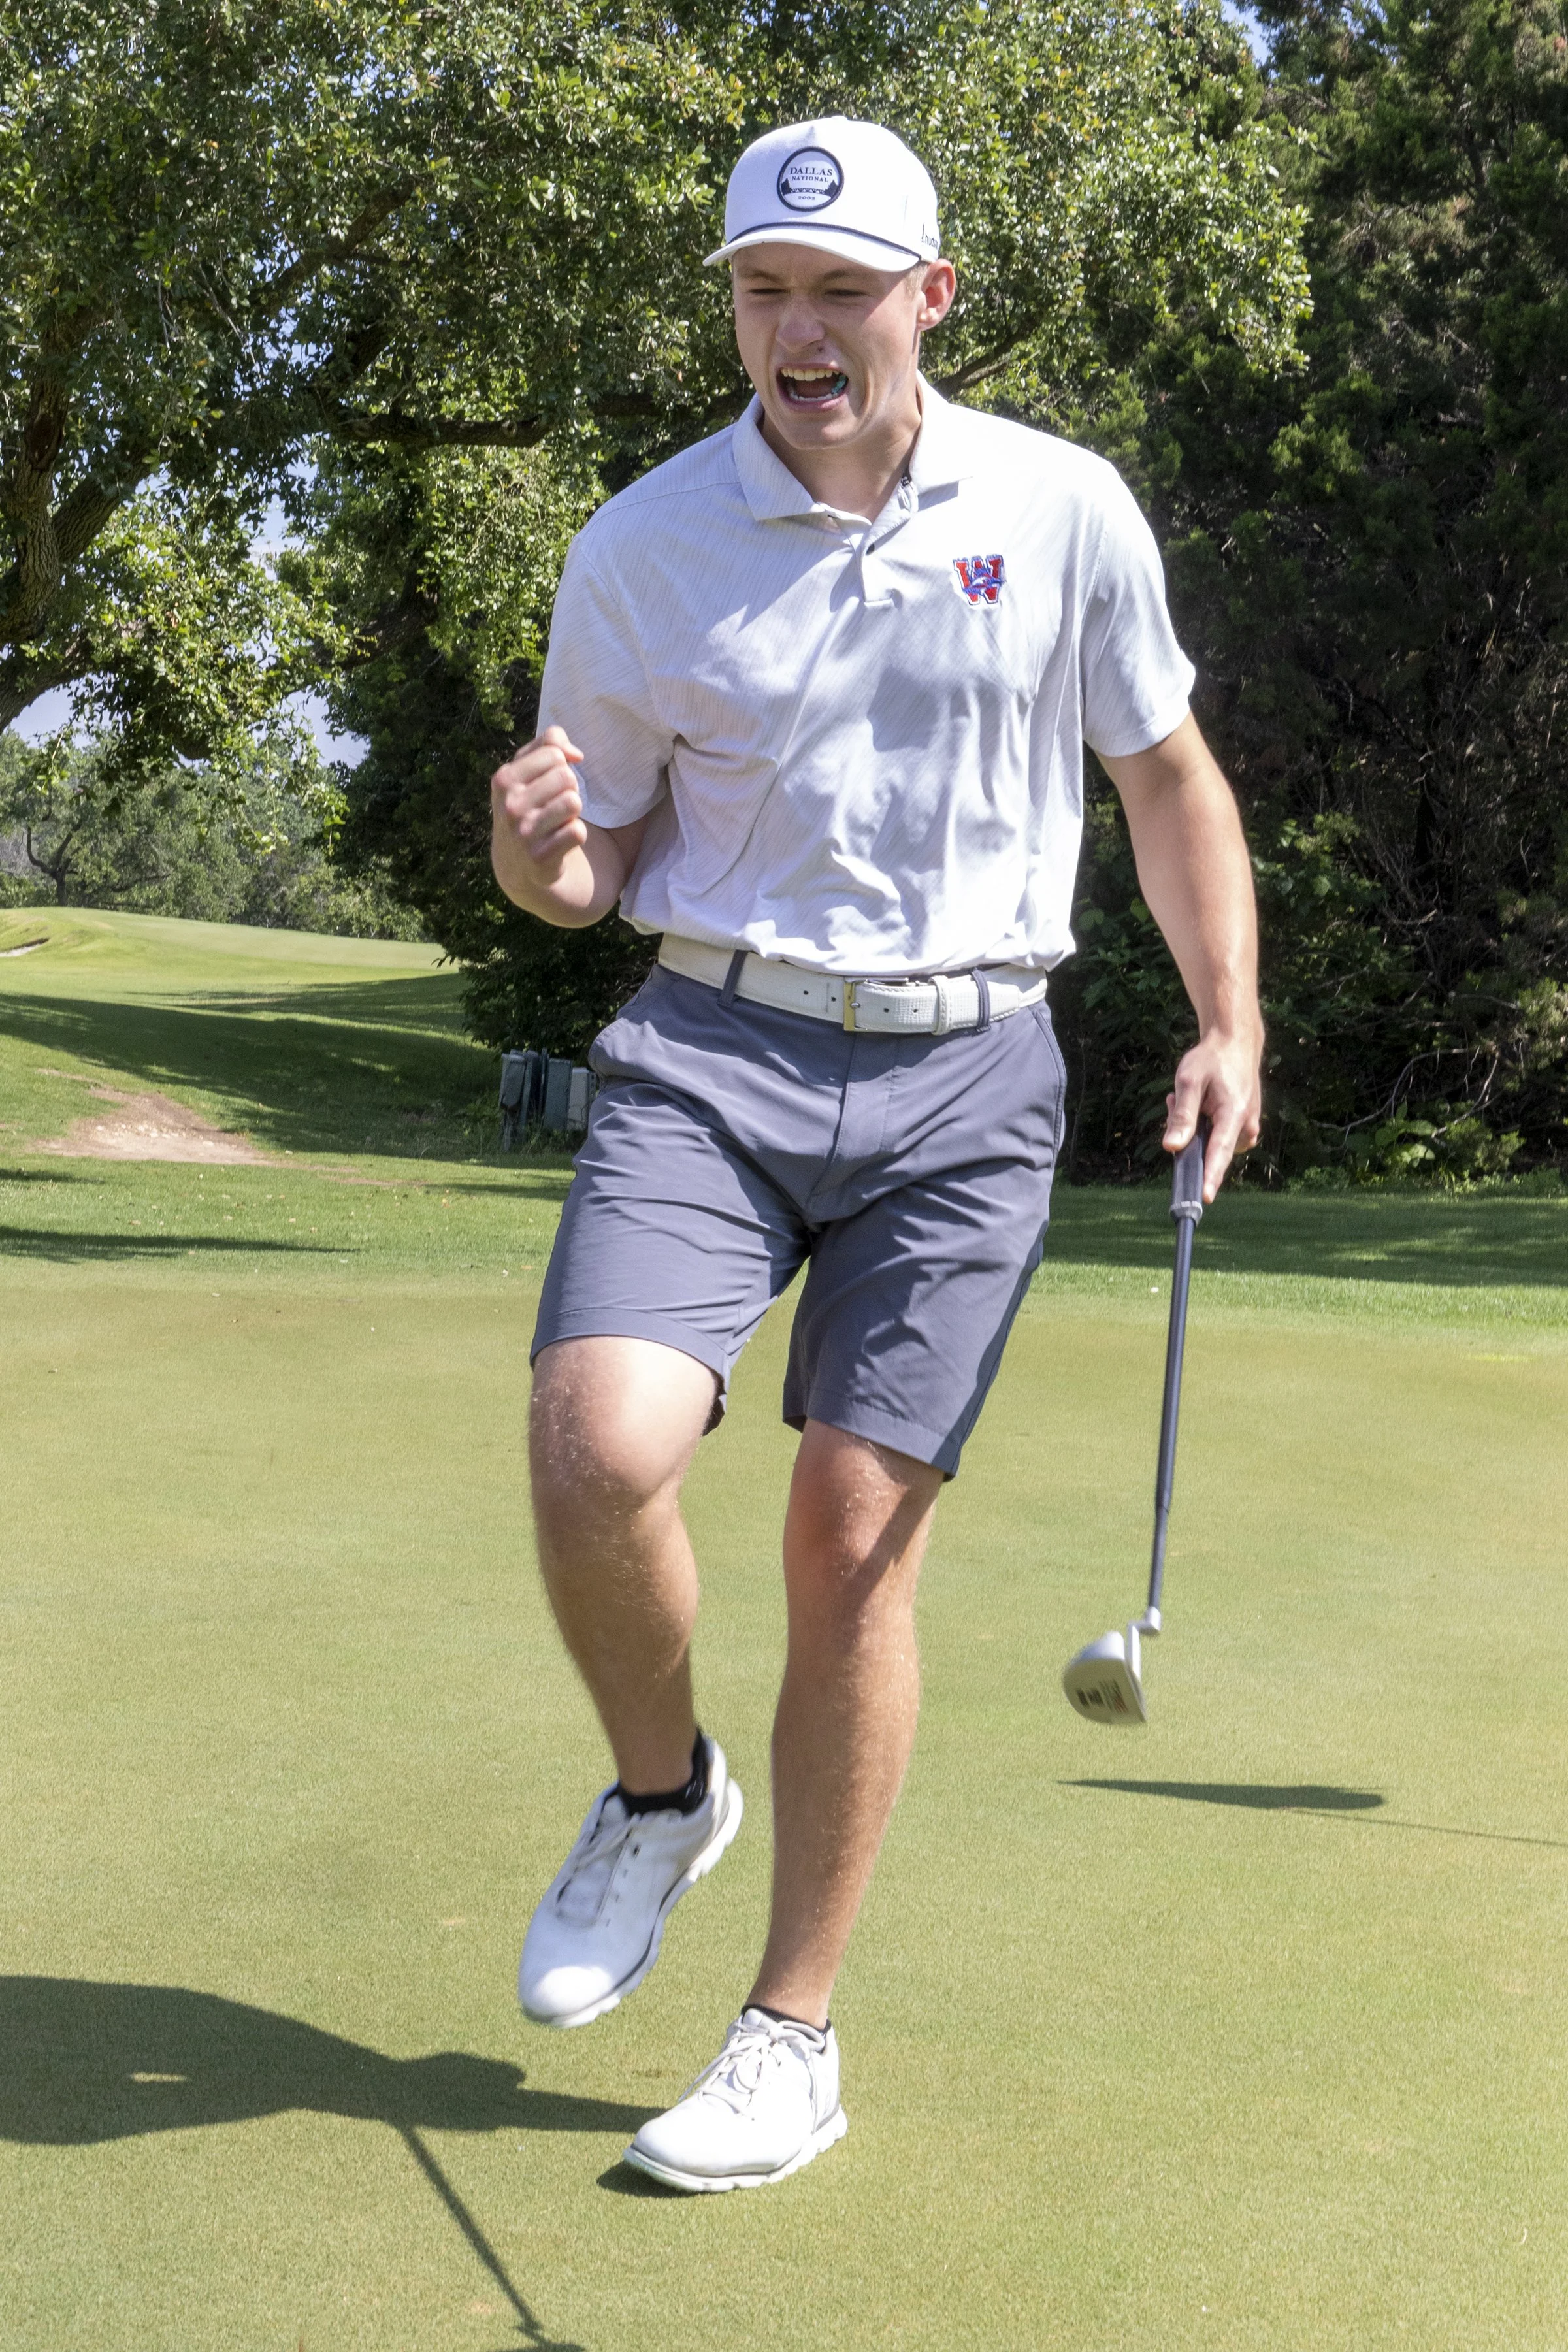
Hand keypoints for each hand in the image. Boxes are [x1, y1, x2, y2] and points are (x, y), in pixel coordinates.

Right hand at [490, 725, 585, 886]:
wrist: (517, 861)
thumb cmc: (529, 804)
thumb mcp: (527, 770)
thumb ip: (549, 743)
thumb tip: (576, 755)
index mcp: (504, 780)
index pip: (554, 754)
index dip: (560, 766)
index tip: (548, 783)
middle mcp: (510, 806)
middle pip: (566, 777)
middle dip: (569, 788)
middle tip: (554, 804)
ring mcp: (523, 833)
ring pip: (573, 802)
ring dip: (573, 811)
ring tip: (557, 820)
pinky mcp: (541, 857)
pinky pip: (578, 832)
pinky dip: (576, 835)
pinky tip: (559, 841)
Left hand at [1164, 1026, 1262, 1202]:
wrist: (1235, 1044)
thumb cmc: (1211, 1060)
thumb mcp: (1188, 1081)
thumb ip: (1182, 1116)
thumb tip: (1172, 1148)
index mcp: (1234, 1113)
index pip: (1219, 1153)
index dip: (1210, 1177)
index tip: (1205, 1198)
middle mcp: (1246, 1126)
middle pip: (1208, 1151)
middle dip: (1186, 1135)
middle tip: (1174, 1102)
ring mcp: (1248, 1129)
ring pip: (1210, 1145)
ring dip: (1193, 1128)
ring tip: (1187, 1099)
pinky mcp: (1244, 1129)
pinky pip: (1217, 1138)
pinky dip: (1203, 1126)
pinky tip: (1198, 1105)